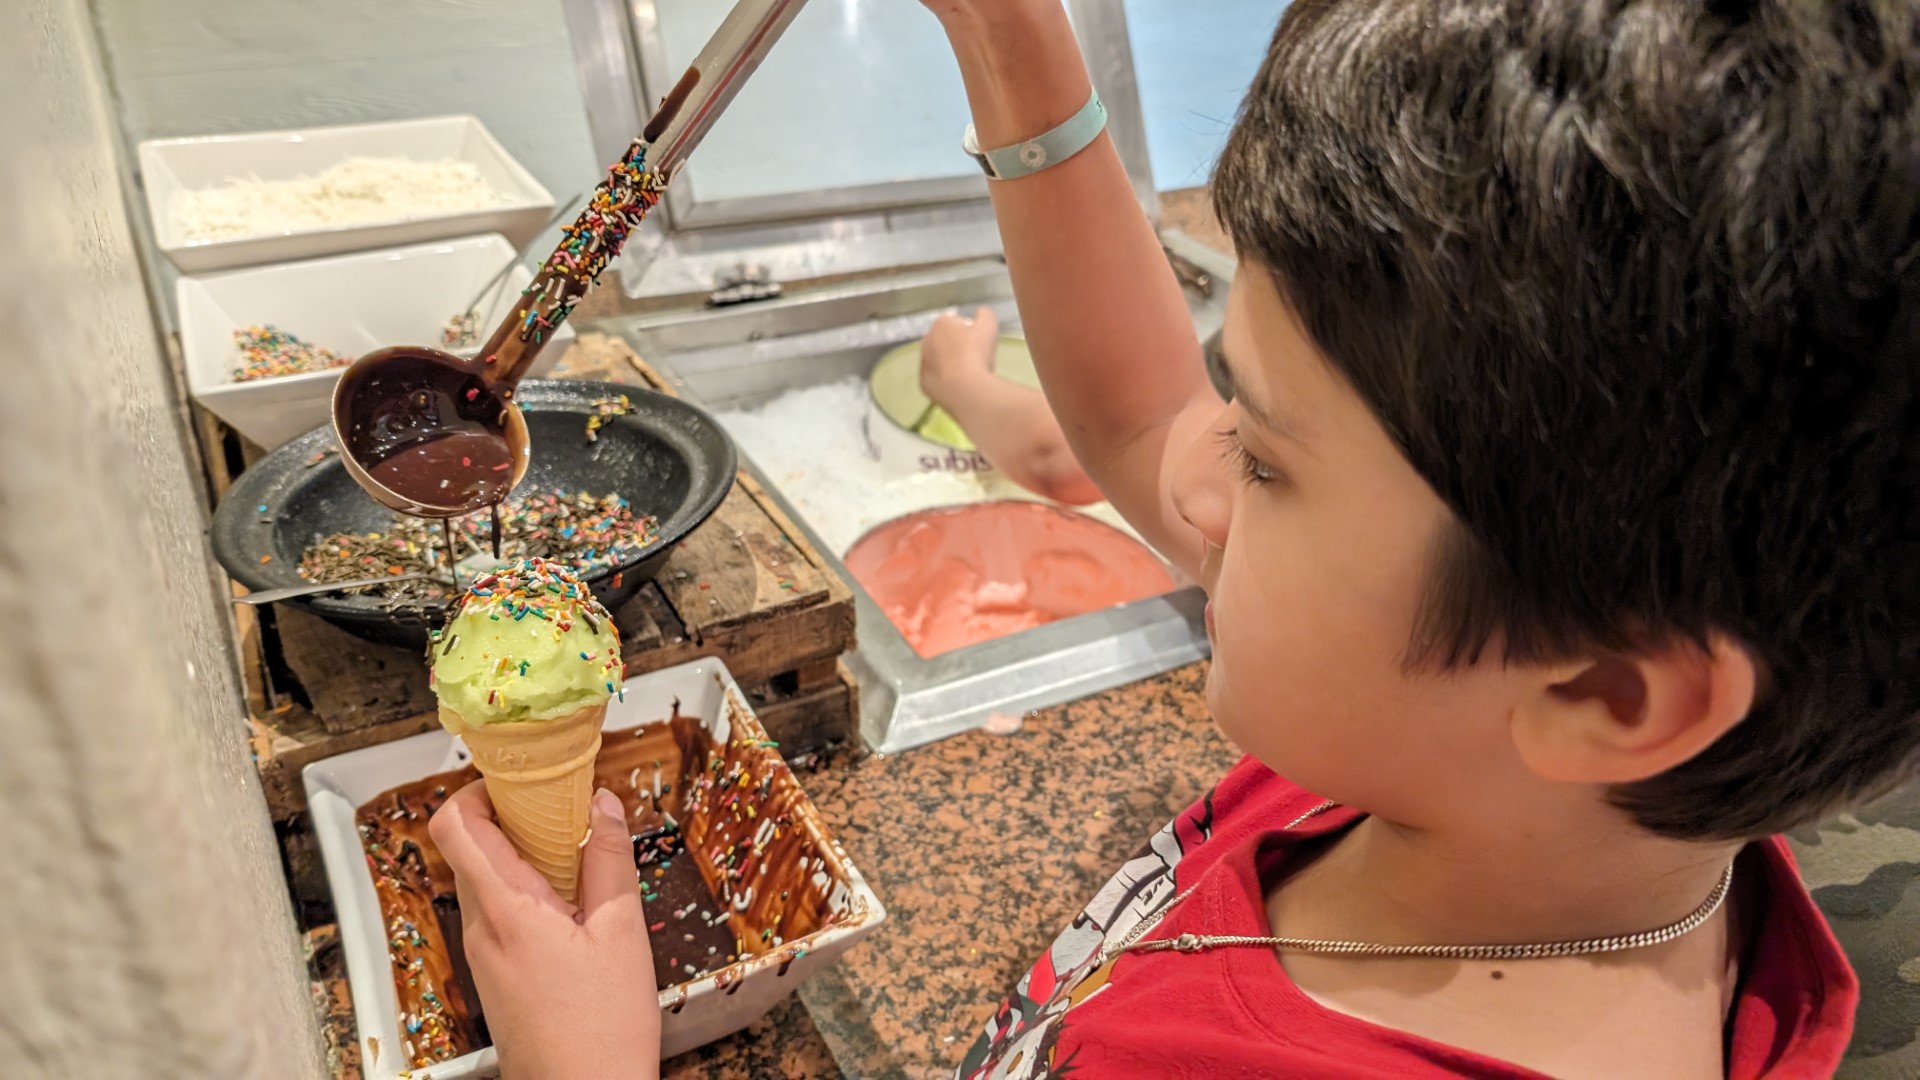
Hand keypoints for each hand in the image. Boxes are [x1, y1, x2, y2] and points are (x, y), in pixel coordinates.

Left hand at [429, 782, 660, 1079]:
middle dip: (516, 818)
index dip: (477, 789)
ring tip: (582, 857)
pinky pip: (501, 913)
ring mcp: (485, 954)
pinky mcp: (498, 974)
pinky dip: (531, 891)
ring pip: (488, 881)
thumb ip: (609, 860)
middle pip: (472, 848)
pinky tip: (577, 904)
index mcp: (506, 910)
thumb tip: (604, 805)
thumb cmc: (602, 1030)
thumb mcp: (622, 933)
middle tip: (568, 810)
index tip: (521, 778)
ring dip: (527, 856)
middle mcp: (482, 929)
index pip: (453, 827)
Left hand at [919, 307, 1000, 405]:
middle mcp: (926, 340)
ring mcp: (922, 363)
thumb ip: (985, 315)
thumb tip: (981, 314)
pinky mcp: (923, 383)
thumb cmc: (977, 354)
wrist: (967, 389)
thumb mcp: (989, 326)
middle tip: (973, 357)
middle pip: (943, 340)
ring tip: (966, 373)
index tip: (978, 340)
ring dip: (948, 362)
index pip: (954, 321)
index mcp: (941, 324)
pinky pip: (935, 378)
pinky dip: (944, 380)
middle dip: (955, 345)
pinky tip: (957, 385)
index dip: (968, 329)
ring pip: (937, 359)